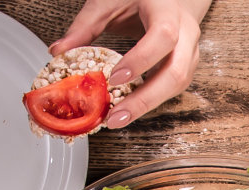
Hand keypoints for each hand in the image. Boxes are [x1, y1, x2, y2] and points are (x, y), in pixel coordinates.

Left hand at [49, 0, 208, 128]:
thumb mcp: (109, 2)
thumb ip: (85, 26)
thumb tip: (58, 51)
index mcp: (167, 10)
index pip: (162, 37)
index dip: (141, 61)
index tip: (114, 79)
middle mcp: (185, 32)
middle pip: (176, 73)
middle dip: (145, 99)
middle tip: (117, 115)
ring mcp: (190, 51)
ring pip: (178, 86)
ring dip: (148, 106)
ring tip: (119, 118)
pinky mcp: (186, 66)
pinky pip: (173, 88)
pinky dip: (152, 101)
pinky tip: (131, 108)